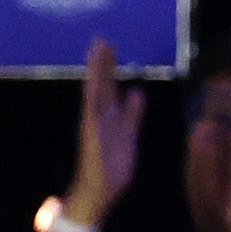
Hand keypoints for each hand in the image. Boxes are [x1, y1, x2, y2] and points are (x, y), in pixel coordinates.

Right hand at [62, 38, 143, 231]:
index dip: (108, 65)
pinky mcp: (93, 135)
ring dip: (98, 70)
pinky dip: (93, 95)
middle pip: (103, 84)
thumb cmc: (112, 167)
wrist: (98, 193)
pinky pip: (93, 111)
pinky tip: (93, 81)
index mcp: (108, 115)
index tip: (107, 45)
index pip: (109, 85)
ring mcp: (96, 125)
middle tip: (102, 38)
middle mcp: (99, 117)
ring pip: (97, 91)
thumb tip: (137, 91)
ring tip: (98, 48)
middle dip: (103, 62)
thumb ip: (132, 112)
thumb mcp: (128, 133)